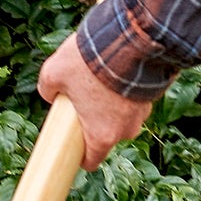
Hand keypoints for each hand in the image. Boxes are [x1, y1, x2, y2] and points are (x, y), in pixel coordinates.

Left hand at [38, 33, 155, 172]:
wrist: (131, 38)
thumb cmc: (89, 62)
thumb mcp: (53, 72)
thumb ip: (46, 88)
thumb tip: (49, 94)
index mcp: (101, 135)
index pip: (91, 161)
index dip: (79, 155)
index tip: (71, 144)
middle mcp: (126, 130)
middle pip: (106, 135)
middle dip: (93, 121)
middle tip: (81, 99)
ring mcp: (142, 113)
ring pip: (121, 117)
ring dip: (111, 105)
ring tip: (98, 79)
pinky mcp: (153, 95)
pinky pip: (134, 100)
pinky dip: (124, 91)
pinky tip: (114, 72)